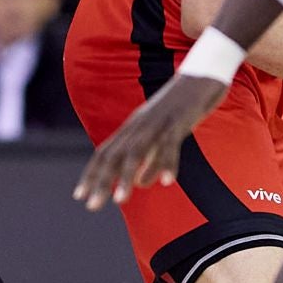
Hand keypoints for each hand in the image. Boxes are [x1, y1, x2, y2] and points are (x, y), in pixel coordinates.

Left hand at [75, 73, 228, 209]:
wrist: (202, 75)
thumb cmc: (181, 108)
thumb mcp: (160, 136)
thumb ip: (150, 159)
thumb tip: (140, 183)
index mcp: (132, 128)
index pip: (104, 153)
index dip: (91, 174)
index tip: (80, 196)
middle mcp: (139, 124)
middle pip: (115, 155)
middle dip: (102, 181)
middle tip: (93, 206)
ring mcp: (158, 122)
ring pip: (137, 151)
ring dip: (126, 176)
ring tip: (120, 201)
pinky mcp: (179, 120)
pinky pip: (171, 144)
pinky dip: (167, 163)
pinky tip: (166, 182)